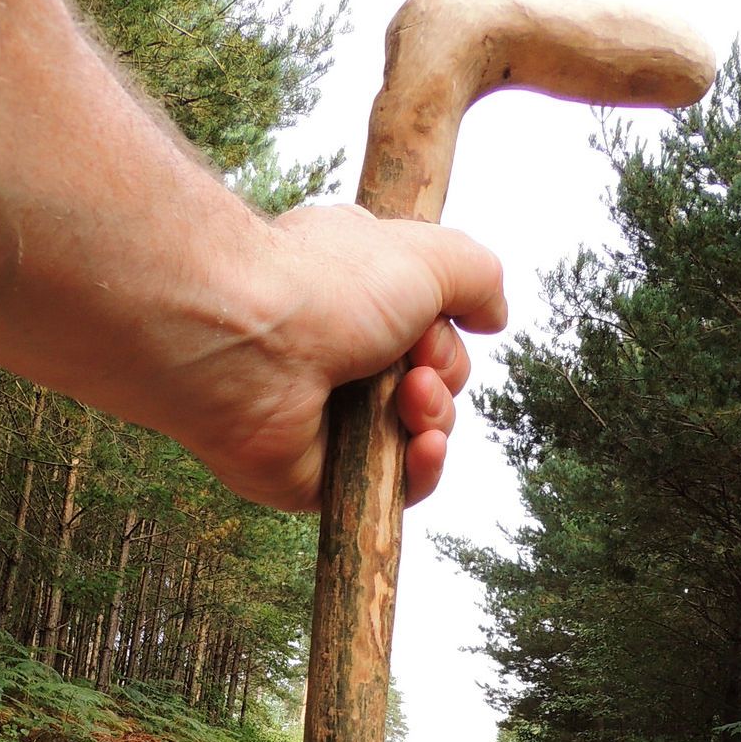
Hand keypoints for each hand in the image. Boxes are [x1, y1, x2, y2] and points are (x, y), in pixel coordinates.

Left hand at [156, 204, 506, 512]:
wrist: (245, 341)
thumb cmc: (324, 284)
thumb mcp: (429, 254)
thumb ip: (478, 278)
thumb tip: (495, 317)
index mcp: (356, 295)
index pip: (426, 321)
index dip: (444, 325)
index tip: (435, 316)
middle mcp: (339, 354)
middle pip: (432, 381)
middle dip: (444, 372)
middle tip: (415, 358)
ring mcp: (326, 417)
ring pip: (418, 434)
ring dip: (434, 416)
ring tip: (409, 397)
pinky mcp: (316, 476)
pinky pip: (392, 488)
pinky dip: (421, 471)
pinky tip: (422, 446)